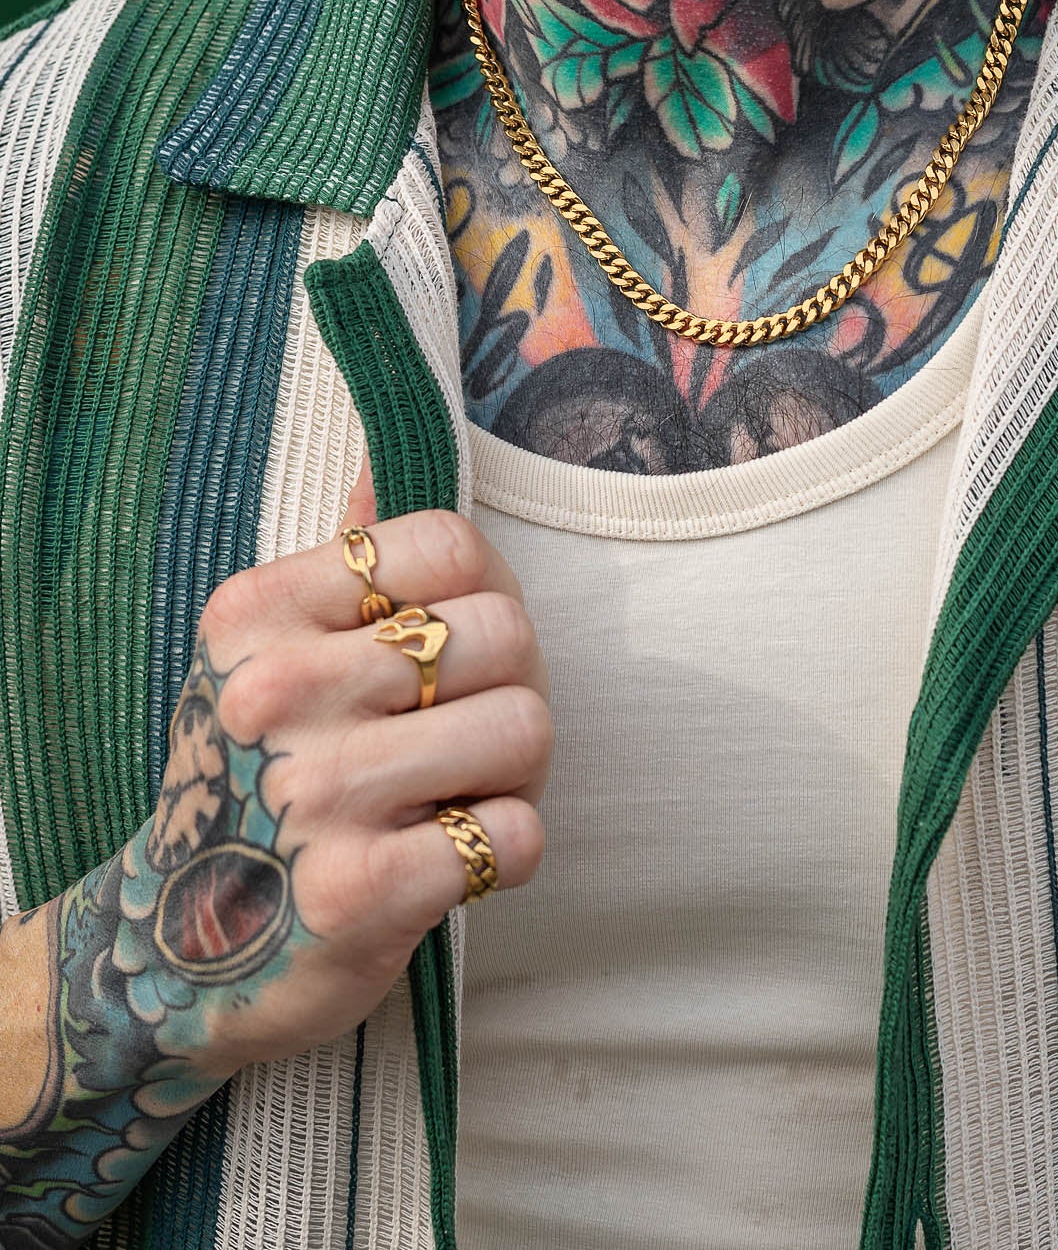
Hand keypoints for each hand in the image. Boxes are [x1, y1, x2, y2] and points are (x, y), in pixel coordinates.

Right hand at [146, 507, 549, 1079]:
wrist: (179, 953)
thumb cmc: (257, 780)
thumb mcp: (271, 655)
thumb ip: (345, 562)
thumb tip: (381, 457)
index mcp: (258, 615)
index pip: (451, 544)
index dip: (485, 596)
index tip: (447, 655)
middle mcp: (275, 692)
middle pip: (505, 634)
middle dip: (512, 690)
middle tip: (462, 740)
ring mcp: (313, 794)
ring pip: (526, 727)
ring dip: (514, 776)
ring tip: (456, 797)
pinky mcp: (358, 893)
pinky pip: (516, 835)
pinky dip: (507, 850)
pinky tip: (450, 859)